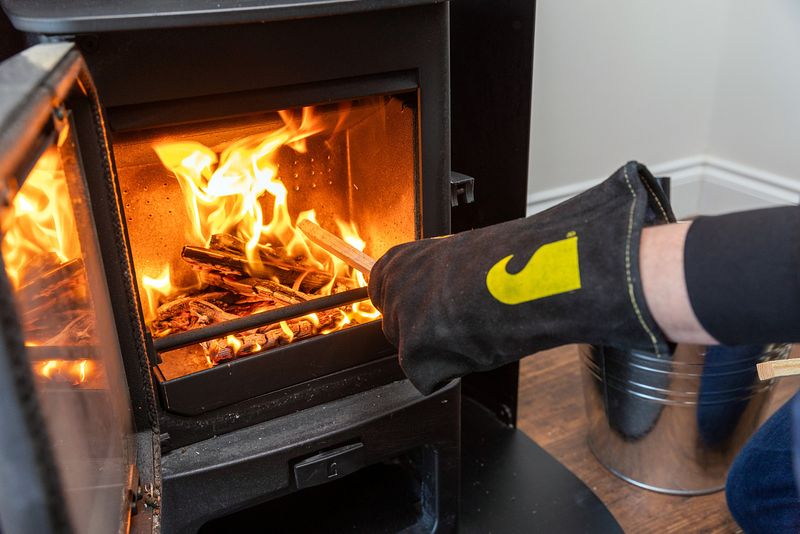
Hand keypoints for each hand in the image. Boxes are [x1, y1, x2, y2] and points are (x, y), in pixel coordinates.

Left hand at [368, 162, 675, 393]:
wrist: (522, 278)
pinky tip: (473, 351)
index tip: (435, 313)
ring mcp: (399, 319)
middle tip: (462, 326)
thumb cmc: (505, 263)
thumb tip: (438, 299)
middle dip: (426, 335)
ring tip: (474, 333)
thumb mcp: (459, 261)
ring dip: (441, 352)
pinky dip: (450, 373)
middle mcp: (391, 288)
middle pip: (397, 329)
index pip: (385, 297)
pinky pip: (427, 378)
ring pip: (413, 354)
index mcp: (398, 261)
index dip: (416, 310)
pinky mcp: (412, 352)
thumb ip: (435, 279)